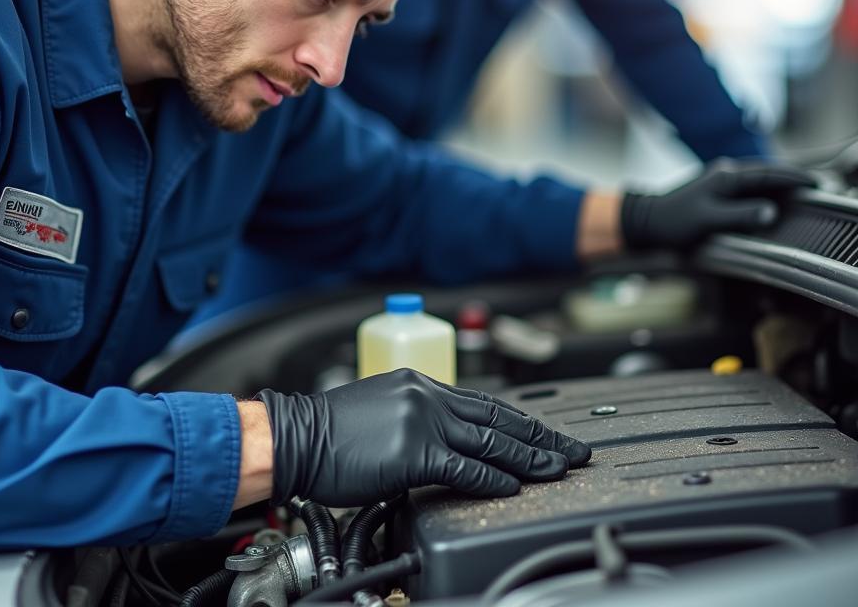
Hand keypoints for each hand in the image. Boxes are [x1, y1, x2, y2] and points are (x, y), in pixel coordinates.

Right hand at [254, 368, 590, 506]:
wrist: (296, 436)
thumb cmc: (330, 430)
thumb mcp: (381, 408)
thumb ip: (417, 419)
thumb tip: (446, 443)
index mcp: (420, 384)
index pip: (483, 403)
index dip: (519, 421)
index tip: (543, 432)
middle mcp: (427, 395)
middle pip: (497, 418)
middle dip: (540, 436)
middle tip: (573, 448)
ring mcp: (422, 421)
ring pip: (490, 442)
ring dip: (530, 457)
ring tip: (559, 468)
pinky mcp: (414, 451)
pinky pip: (465, 468)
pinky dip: (494, 479)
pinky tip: (515, 486)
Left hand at [621, 158, 815, 251]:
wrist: (646, 220)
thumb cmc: (673, 221)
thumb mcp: (709, 220)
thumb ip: (740, 215)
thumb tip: (770, 211)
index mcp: (725, 177)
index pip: (767, 173)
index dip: (792, 178)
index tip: (812, 183)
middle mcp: (723, 173)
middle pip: (764, 173)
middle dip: (788, 178)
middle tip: (810, 187)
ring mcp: (718, 179)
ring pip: (755, 179)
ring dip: (775, 184)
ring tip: (795, 192)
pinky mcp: (713, 189)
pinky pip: (745, 186)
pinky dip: (761, 190)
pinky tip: (768, 199)